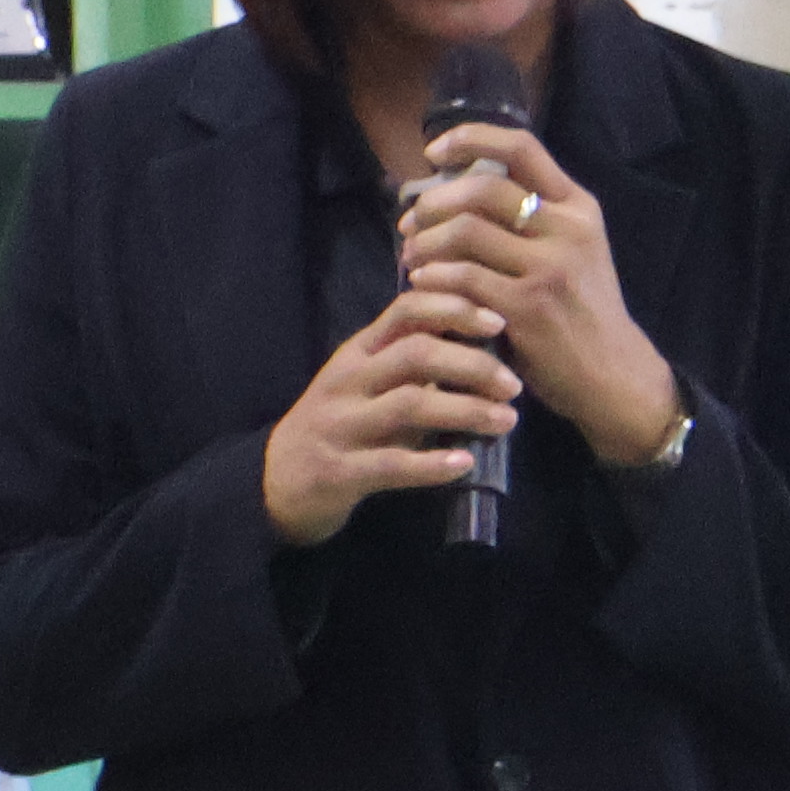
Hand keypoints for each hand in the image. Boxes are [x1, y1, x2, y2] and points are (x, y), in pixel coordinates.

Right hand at [257, 288, 517, 546]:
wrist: (276, 481)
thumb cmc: (340, 426)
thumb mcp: (369, 383)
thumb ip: (413, 361)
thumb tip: (482, 338)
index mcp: (359, 352)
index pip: (405, 310)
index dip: (453, 309)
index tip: (498, 321)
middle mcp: (347, 381)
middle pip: (414, 354)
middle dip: (471, 363)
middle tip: (513, 384)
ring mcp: (340, 425)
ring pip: (408, 405)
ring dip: (464, 410)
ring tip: (506, 421)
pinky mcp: (338, 471)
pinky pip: (390, 465)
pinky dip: (431, 465)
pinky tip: (464, 464)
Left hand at [397, 122, 685, 468]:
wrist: (614, 375)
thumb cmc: (582, 313)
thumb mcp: (576, 251)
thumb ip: (534, 218)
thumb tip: (460, 189)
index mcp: (578, 207)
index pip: (521, 148)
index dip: (470, 138)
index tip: (434, 151)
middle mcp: (568, 230)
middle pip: (483, 189)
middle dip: (434, 202)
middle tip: (411, 222)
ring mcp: (549, 268)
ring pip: (466, 231)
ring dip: (427, 242)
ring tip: (413, 257)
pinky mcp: (528, 308)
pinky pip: (463, 278)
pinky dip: (433, 278)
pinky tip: (423, 284)